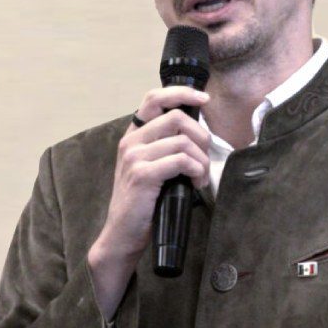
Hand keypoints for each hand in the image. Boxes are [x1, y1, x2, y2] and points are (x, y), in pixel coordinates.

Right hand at [98, 86, 211, 263]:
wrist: (123, 234)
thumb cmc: (143, 202)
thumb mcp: (152, 166)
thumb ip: (165, 146)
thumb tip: (198, 133)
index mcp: (133, 135)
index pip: (154, 98)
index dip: (182, 93)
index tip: (204, 99)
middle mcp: (131, 141)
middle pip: (177, 117)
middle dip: (201, 137)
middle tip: (205, 160)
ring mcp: (134, 157)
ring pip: (183, 141)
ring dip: (202, 161)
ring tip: (201, 178)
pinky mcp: (142, 175)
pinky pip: (181, 160)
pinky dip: (196, 171)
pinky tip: (196, 183)